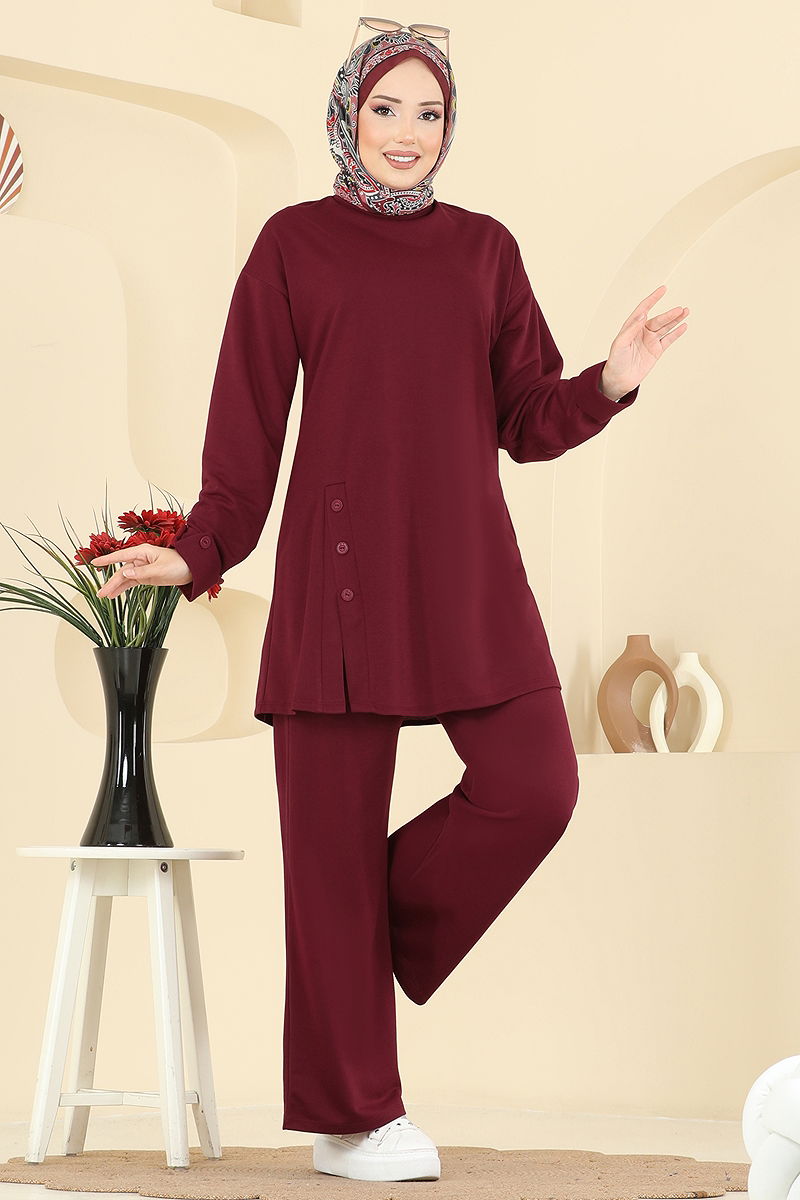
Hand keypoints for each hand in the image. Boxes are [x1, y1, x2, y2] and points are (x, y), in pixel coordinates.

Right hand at [89, 545, 191, 599]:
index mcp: (143, 552)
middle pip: (121, 571)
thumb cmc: (179, 564)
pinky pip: (131, 583)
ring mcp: (143, 568)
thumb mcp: (161, 569)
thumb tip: (126, 574)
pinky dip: (123, 588)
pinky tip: (114, 594)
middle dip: (110, 582)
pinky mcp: (147, 577)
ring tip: (104, 596)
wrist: (193, 569)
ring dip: (115, 587)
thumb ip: (143, 572)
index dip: (107, 560)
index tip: (94, 563)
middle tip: (100, 593)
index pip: (120, 556)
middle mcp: (140, 559)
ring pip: (125, 578)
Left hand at [601, 284, 689, 399]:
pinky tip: (683, 326)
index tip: (663, 290)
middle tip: (679, 309)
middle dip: (669, 314)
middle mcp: (642, 332)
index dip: (653, 299)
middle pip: (658, 319)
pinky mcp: (656, 351)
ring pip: (665, 327)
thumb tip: (643, 314)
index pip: (644, 308)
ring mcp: (650, 341)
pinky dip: (676, 333)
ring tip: (685, 311)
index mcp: (632, 327)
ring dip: (676, 320)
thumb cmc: (616, 361)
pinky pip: (668, 339)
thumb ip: (632, 329)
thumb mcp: (620, 343)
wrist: (619, 379)